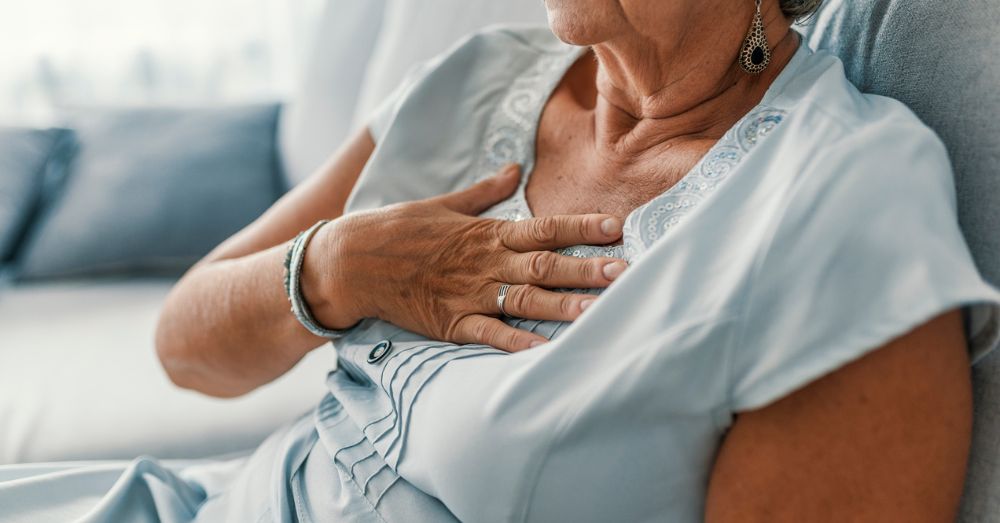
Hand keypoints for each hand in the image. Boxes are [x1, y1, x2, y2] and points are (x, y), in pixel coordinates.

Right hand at [302, 164, 626, 350]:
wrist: (352, 260)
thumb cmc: (398, 229)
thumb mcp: (444, 204)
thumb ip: (484, 192)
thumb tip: (513, 169)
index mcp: (486, 232)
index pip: (544, 228)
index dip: (582, 228)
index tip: (617, 228)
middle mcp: (484, 263)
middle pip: (545, 266)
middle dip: (587, 269)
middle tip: (625, 273)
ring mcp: (469, 294)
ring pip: (525, 302)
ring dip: (563, 307)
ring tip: (599, 312)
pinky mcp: (451, 322)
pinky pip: (489, 334)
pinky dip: (516, 344)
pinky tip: (544, 352)